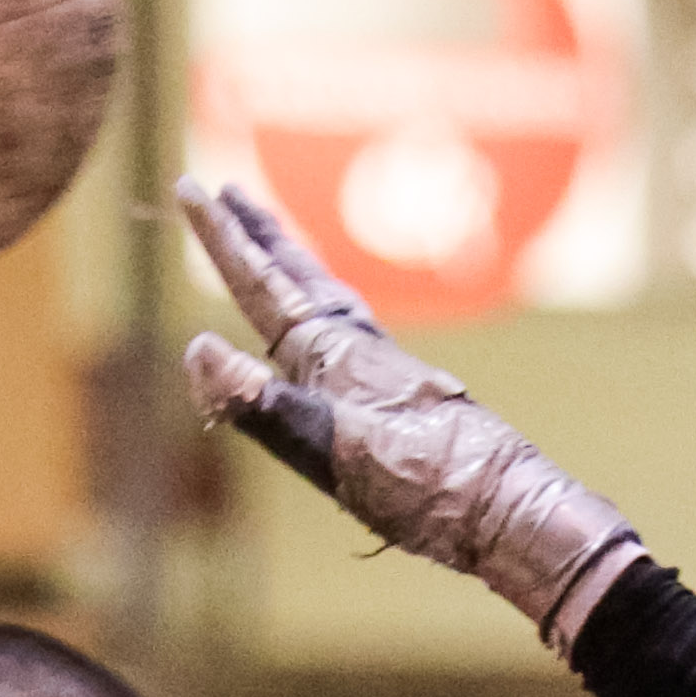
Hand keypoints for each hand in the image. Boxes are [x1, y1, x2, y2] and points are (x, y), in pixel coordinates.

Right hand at [177, 176, 639, 646]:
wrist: (504, 507)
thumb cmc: (421, 486)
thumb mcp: (330, 449)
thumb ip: (263, 404)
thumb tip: (198, 350)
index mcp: (331, 355)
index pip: (261, 285)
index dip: (223, 239)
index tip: (191, 188)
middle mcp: (354, 351)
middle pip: (296, 277)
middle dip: (257, 235)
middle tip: (226, 190)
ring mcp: (380, 372)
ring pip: (323, 299)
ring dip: (292, 267)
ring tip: (273, 245)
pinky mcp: (399, 400)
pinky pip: (348, 332)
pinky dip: (324, 311)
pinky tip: (332, 334)